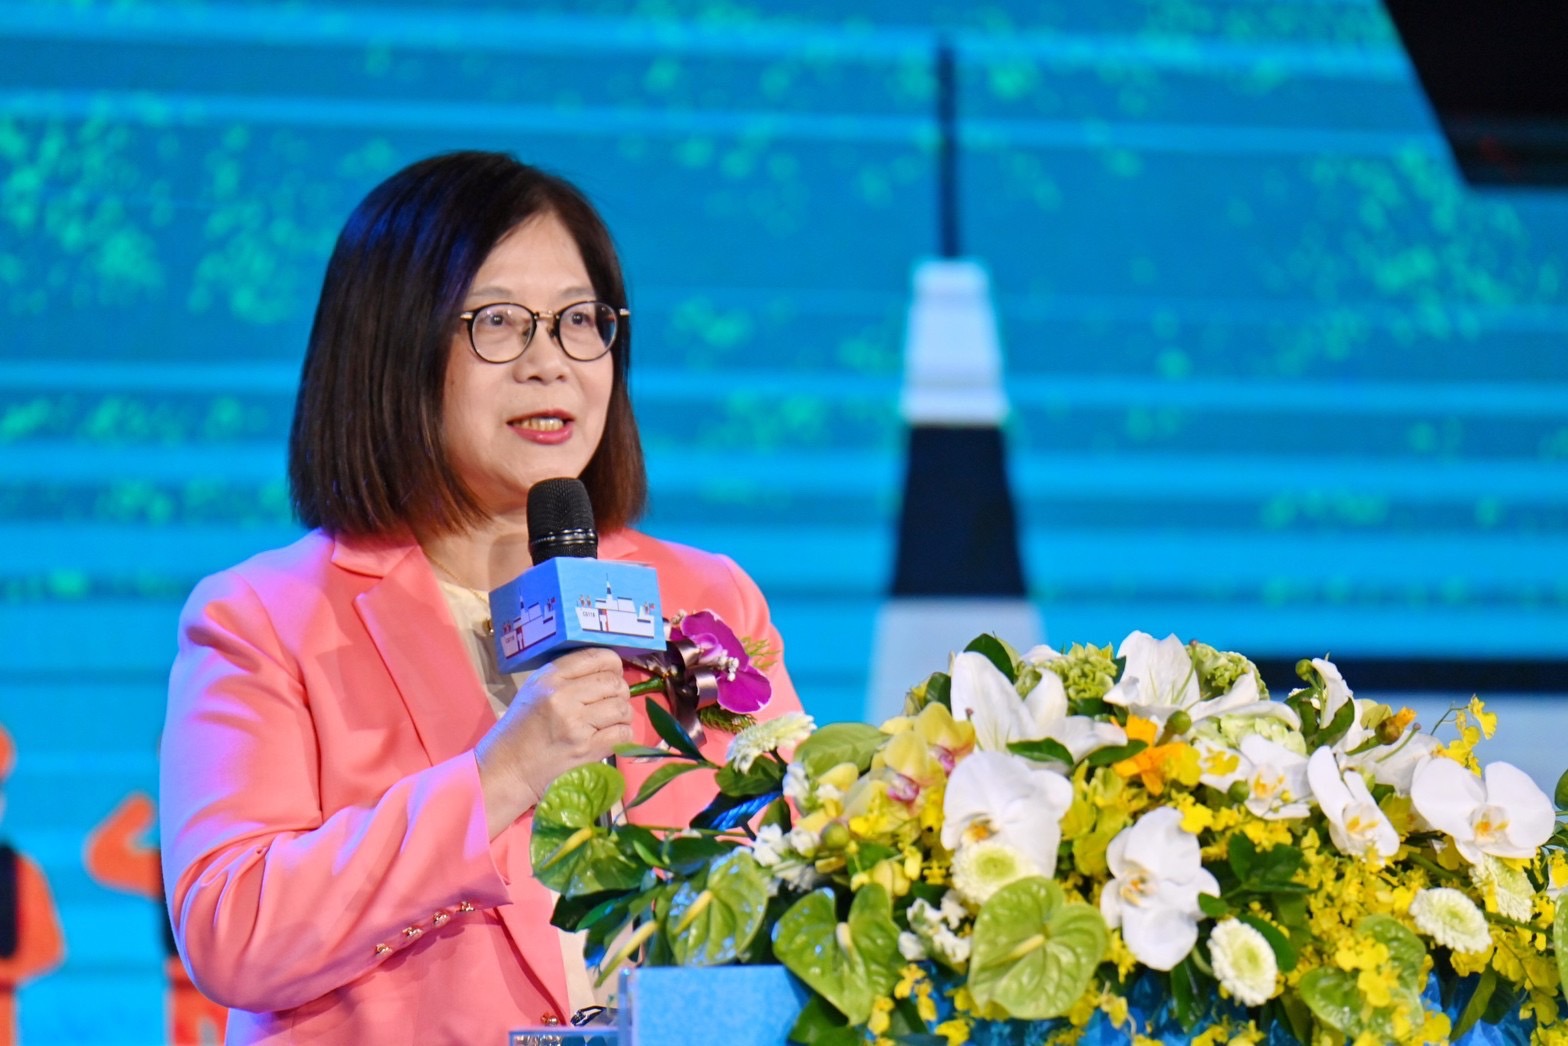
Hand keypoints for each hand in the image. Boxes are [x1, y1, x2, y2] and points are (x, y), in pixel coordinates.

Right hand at [475, 647, 632, 835]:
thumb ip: (567, 675)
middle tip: (610, 701)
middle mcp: (563, 696)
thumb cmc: (522, 728)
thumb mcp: (534, 689)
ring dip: (621, 714)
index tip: (613, 674)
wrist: (508, 768)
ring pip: (622, 708)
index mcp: (550, 677)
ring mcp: (576, 724)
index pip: (597, 657)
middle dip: (619, 692)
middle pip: (614, 683)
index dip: (613, 664)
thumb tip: (607, 669)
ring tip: (609, 720)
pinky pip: (623, 733)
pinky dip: (622, 734)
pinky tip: (609, 736)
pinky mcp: (586, 749)